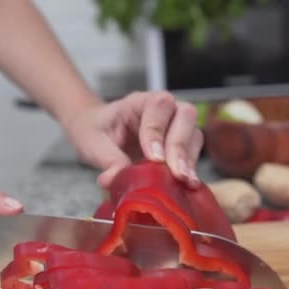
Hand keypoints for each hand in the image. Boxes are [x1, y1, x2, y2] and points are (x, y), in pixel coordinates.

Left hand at [62, 91, 203, 188]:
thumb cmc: (96, 130)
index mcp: (140, 101)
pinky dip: (191, 169)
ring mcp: (176, 126)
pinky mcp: (181, 145)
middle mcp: (164, 109)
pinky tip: (188, 186)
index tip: (154, 157)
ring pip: (194, 134)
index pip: (158, 105)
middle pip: (185, 115)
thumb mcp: (93, 142)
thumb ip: (106, 158)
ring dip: (189, 159)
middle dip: (180, 145)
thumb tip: (113, 179)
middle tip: (176, 172)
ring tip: (183, 181)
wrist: (99, 134)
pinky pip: (194, 153)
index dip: (158, 131)